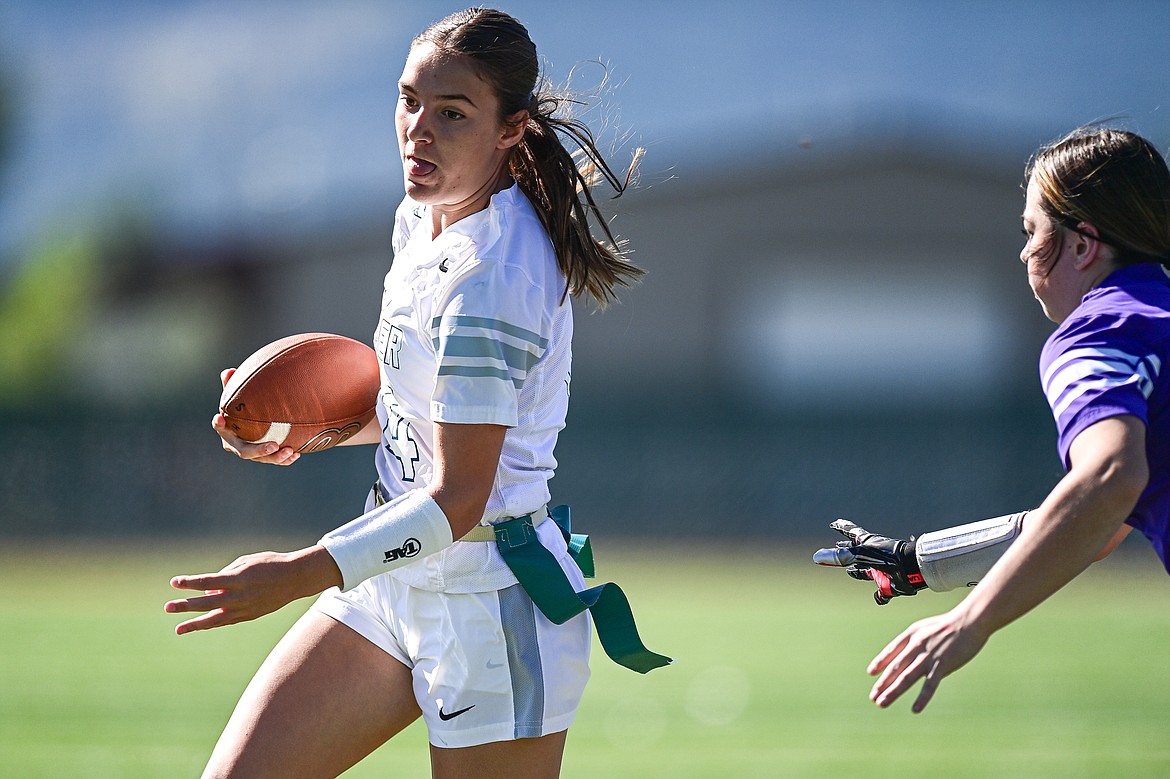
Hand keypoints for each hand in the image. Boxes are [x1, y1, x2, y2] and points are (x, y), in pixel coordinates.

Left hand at [164, 545, 341, 634]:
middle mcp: (240, 596)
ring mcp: (245, 608)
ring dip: (195, 624)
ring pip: (215, 619)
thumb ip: (224, 575)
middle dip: (186, 606)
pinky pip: (227, 621)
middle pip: (207, 603)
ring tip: (178, 629)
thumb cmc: (269, 564)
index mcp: (239, 578)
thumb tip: (207, 591)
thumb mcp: (245, 562)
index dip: (190, 583)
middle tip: (168, 607)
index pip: (208, 581)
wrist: (295, 578)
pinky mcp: (249, 616)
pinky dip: (213, 622)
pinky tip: (200, 624)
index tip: (175, 582)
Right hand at [214, 368, 299, 465]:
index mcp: (226, 429)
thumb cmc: (242, 407)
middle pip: (244, 451)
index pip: (219, 427)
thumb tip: (229, 370)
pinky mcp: (262, 457)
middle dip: (259, 450)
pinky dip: (285, 459)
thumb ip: (232, 385)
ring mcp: (250, 453)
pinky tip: (296, 454)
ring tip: (290, 451)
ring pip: (261, 459)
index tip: (219, 417)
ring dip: (276, 457)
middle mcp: (235, 444)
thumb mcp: (238, 396)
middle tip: (274, 445)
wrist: (250, 423)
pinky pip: (273, 460)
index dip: (218, 424)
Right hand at [812, 518, 926, 603]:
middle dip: (847, 552)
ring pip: (867, 572)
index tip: (834, 523)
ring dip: (860, 573)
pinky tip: (879, 597)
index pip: (850, 533)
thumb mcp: (859, 555)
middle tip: (837, 548)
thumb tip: (816, 557)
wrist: (913, 568)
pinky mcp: (890, 586)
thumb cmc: (887, 556)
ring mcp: (881, 570)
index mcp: (866, 545)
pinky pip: (882, 593)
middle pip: (856, 554)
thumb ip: (839, 557)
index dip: (842, 528)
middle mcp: (872, 557)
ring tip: (852, 572)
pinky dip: (880, 596)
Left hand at [867, 610, 989, 711]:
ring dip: (893, 691)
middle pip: (895, 667)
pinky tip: (915, 709)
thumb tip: (910, 658)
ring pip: (906, 677)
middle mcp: (916, 646)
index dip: (880, 662)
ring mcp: (928, 656)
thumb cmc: (950, 624)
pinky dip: (922, 698)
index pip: (891, 650)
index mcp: (911, 635)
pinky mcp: (942, 665)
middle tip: (873, 697)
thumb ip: (917, 641)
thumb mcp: (926, 628)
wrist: (970, 620)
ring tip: (882, 703)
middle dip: (883, 683)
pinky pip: (930, 684)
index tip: (871, 672)